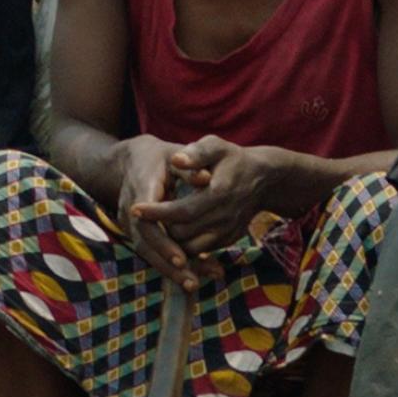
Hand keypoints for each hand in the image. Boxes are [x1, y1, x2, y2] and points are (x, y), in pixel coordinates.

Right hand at [112, 136, 210, 287]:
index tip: (182, 258)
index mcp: (140, 189)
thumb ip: (189, 167)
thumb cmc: (159, 158)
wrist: (133, 160)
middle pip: (146, 243)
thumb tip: (207, 178)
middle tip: (191, 281)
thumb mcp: (173, 155)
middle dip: (167, 264)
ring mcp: (130, 224)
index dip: (163, 242)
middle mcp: (130, 211)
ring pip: (147, 252)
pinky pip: (151, 251)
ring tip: (194, 285)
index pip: (147, 222)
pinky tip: (190, 277)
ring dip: (168, 271)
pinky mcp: (138, 233)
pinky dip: (168, 265)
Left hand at [137, 136, 279, 259]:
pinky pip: (201, 250)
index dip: (157, 213)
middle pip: (182, 233)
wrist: (263, 180)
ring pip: (190, 247)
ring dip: (169, 240)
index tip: (134, 208)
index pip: (182, 211)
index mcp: (218, 194)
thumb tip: (178, 157)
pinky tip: (171, 231)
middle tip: (139, 216)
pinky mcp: (228, 240)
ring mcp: (227, 232)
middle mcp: (224, 217)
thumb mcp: (217, 146)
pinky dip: (184, 245)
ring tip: (152, 223)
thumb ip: (197, 152)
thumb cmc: (233, 159)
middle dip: (158, 229)